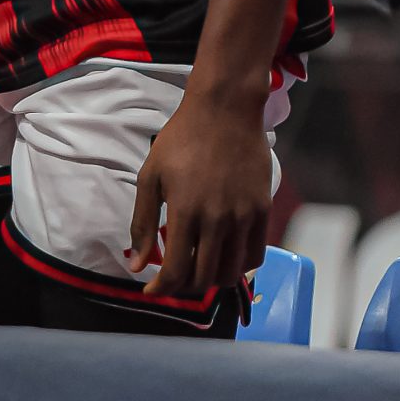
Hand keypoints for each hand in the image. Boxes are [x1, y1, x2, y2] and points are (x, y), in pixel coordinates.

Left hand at [128, 82, 271, 300]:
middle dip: (183, 287)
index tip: (152, 290)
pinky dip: (237, 266)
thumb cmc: (181, 139)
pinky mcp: (263, 210)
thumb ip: (142, 224)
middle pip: (203, 279)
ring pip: (230, 273)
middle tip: (173, 278)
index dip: (161, 289)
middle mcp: (218, 220)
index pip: (175, 271)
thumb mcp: (150, 177)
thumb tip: (136, 264)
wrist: (225, 110)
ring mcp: (244, 217)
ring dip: (210, 280)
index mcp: (186, 212)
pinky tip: (223, 256)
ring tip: (198, 269)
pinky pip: (255, 255)